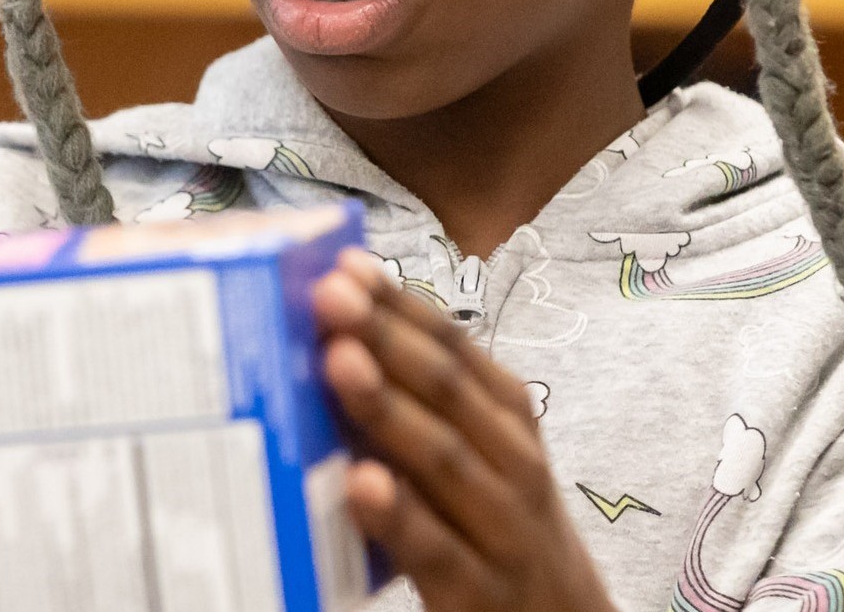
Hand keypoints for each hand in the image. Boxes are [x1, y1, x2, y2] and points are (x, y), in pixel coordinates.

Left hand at [313, 248, 617, 611]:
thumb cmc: (498, 527)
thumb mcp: (480, 457)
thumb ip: (422, 406)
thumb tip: (334, 337)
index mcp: (509, 421)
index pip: (457, 349)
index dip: (401, 305)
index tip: (345, 265)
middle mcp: (514, 464)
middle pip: (450, 392)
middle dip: (387, 337)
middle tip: (329, 294)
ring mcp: (503, 530)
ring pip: (446, 460)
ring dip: (388, 408)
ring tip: (339, 362)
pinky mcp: (480, 592)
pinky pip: (437, 550)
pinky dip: (400, 515)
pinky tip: (359, 483)